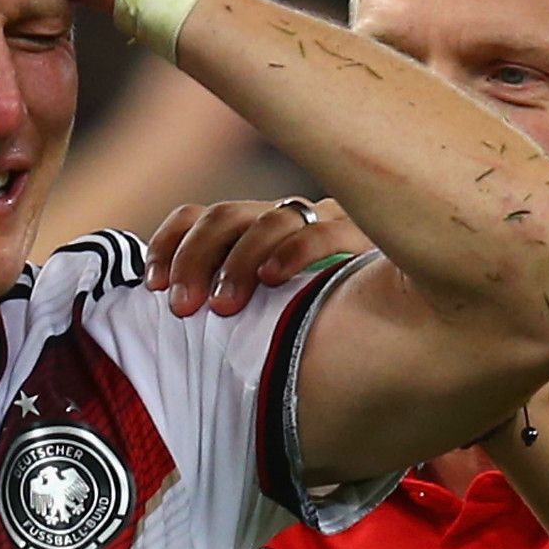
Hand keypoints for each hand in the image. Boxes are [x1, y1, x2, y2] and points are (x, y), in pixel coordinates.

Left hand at [145, 198, 371, 316]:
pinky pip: (327, 232)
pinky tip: (274, 279)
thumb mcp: (261, 316)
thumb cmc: (319, 329)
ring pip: (271, 221)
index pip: (198, 216)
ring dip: (239, 262)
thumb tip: (170, 328)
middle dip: (195, 258)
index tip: (152, 285)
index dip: (170, 243)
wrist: (396, 331)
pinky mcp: (364, 239)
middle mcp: (286, 219)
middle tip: (182, 307)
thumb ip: (226, 310)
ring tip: (223, 307)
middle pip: (225, 217)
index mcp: (254, 231)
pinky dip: (295, 251)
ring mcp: (326, 222)